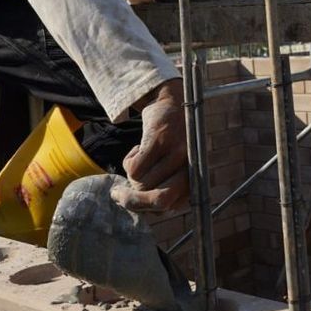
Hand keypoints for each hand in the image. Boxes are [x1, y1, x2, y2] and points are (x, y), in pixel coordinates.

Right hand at [112, 79, 188, 212]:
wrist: (171, 103)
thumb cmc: (169, 141)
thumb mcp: (173, 167)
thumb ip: (162, 187)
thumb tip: (136, 207)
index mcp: (193, 179)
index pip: (168, 207)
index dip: (145, 207)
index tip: (132, 200)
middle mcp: (189, 169)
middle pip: (159, 201)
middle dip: (133, 201)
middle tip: (117, 193)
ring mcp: (176, 155)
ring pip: (142, 184)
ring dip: (131, 175)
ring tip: (138, 159)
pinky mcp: (161, 141)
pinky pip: (135, 168)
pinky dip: (128, 161)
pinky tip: (137, 148)